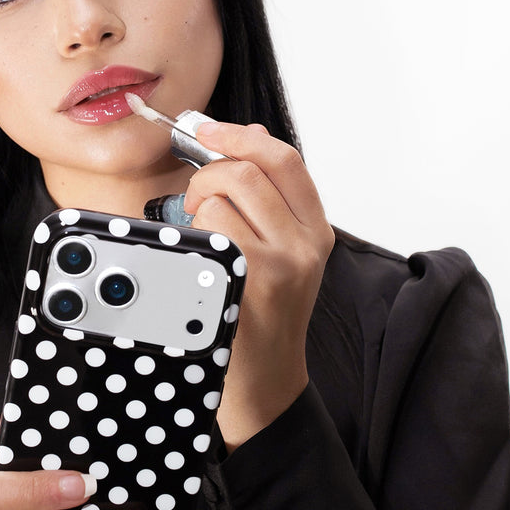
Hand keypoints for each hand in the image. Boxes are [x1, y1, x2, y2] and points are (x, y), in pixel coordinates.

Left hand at [183, 122, 334, 449]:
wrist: (268, 379)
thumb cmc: (265, 315)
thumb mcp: (284, 255)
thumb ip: (268, 202)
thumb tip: (242, 139)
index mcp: (315, 230)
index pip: (284, 159)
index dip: (242, 135)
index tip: (210, 130)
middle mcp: (304, 243)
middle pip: (246, 169)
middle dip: (206, 175)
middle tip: (197, 201)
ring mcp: (279, 263)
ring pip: (221, 196)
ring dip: (197, 209)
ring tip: (201, 240)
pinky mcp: (249, 282)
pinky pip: (209, 231)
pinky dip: (193, 239)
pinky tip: (200, 262)